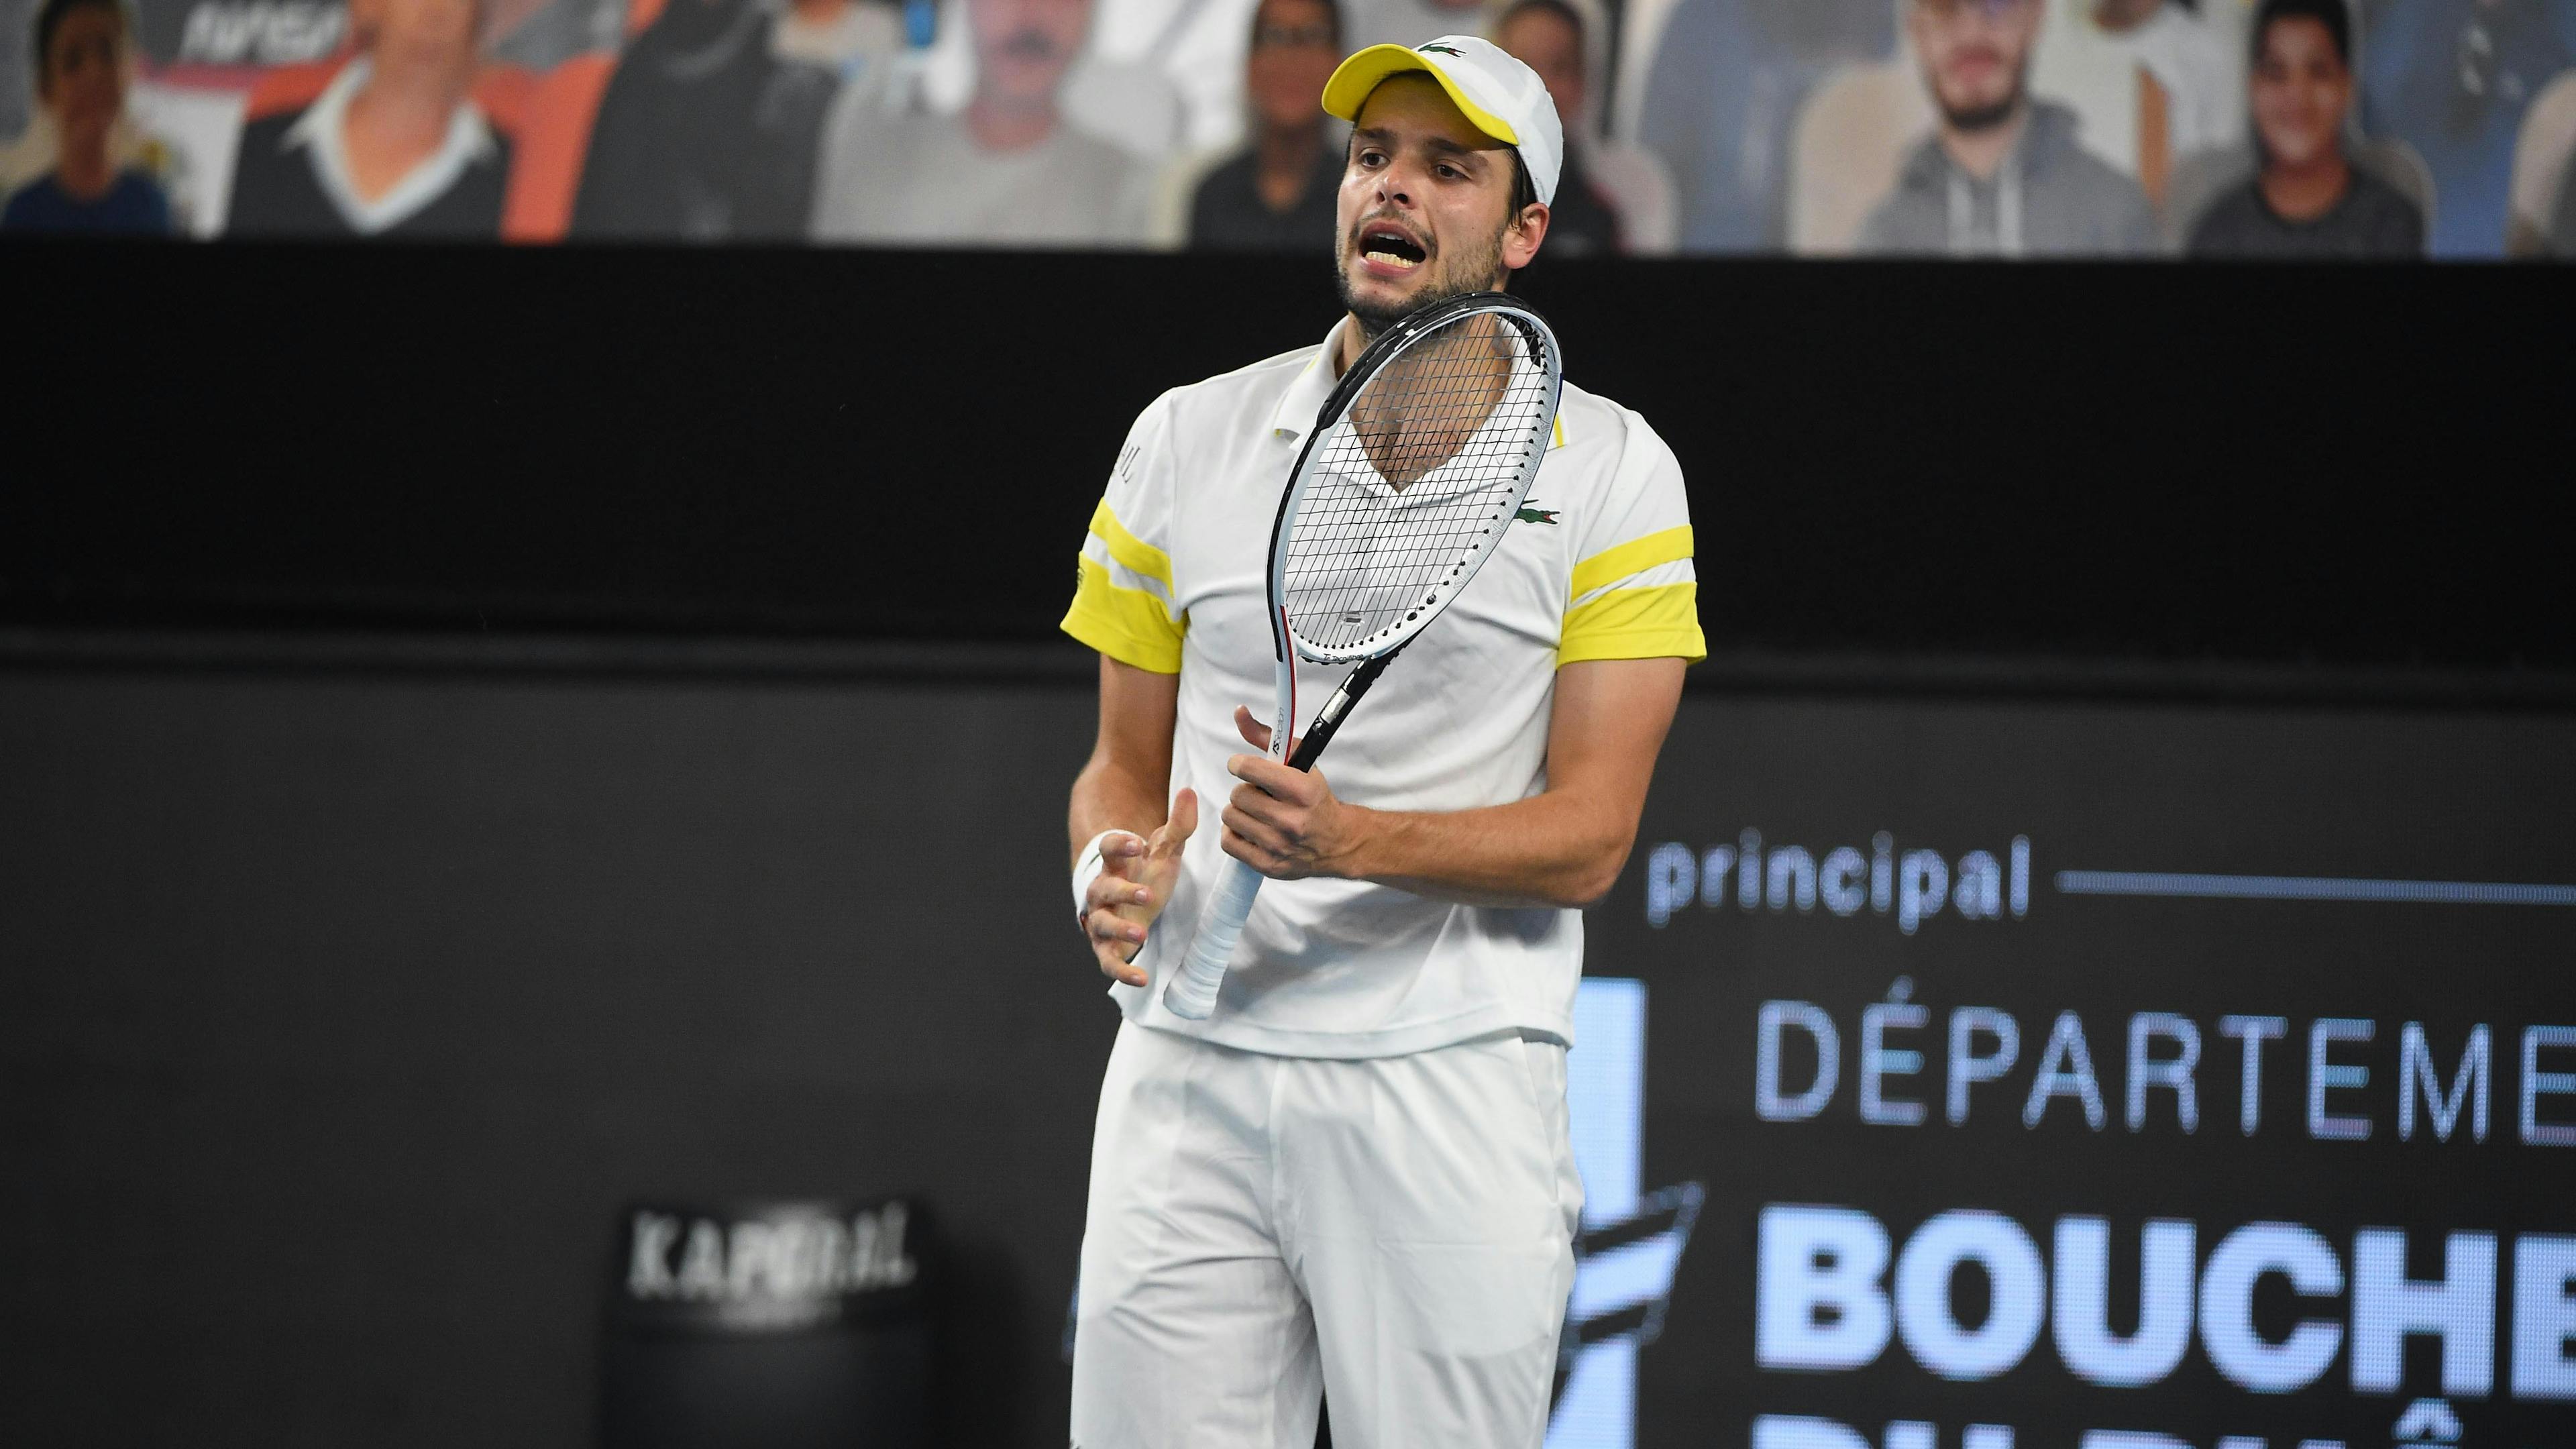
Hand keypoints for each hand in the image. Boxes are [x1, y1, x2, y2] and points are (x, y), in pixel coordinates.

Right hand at [1082, 789, 1197, 987]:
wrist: (1132, 901)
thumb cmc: (1146, 871)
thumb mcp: (1164, 850)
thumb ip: (1178, 825)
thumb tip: (1190, 791)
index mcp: (1115, 863)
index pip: (1108, 848)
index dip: (1120, 844)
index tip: (1138, 843)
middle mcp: (1102, 891)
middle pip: (1102, 889)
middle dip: (1122, 891)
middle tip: (1147, 893)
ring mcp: (1102, 920)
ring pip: (1101, 924)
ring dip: (1120, 928)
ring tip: (1142, 932)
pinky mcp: (1107, 947)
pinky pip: (1109, 961)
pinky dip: (1122, 971)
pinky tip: (1142, 979)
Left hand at [1223, 706, 1364, 880]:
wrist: (1338, 842)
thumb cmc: (1315, 798)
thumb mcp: (1301, 762)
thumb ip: (1267, 736)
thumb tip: (1238, 711)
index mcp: (1302, 790)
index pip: (1249, 770)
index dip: (1240, 765)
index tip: (1243, 767)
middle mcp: (1291, 819)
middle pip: (1238, 795)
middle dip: (1245, 791)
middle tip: (1259, 794)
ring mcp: (1278, 845)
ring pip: (1230, 817)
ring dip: (1239, 812)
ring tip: (1256, 812)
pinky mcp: (1268, 865)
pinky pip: (1228, 842)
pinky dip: (1235, 834)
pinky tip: (1251, 830)